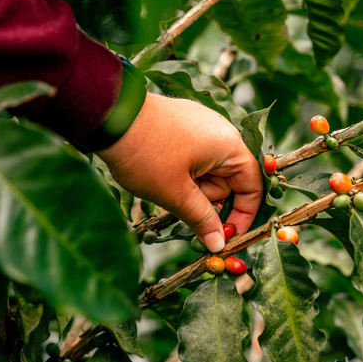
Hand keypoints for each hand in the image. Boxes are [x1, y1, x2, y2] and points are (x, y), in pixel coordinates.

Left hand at [96, 93, 262, 252]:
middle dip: (208, 199)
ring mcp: (201, 125)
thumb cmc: (146, 155)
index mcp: (229, 146)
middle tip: (180, 201)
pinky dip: (182, 172)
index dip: (243, 215)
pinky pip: (194, 157)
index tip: (226, 237)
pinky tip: (160, 172)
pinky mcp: (183, 123)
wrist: (109, 116)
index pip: (253, 186)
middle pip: (229, 180)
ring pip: (209, 171)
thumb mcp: (176, 194)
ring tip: (164, 183)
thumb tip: (219, 245)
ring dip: (192, 187)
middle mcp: (221, 132)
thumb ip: (202, 220)